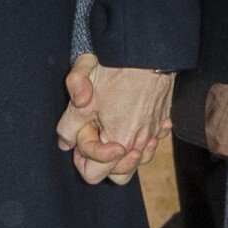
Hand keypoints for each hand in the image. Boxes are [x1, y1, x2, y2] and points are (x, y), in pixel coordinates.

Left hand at [56, 54, 173, 186]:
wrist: (149, 50)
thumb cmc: (116, 69)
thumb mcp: (82, 94)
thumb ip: (69, 124)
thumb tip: (65, 143)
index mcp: (117, 142)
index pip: (93, 174)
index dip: (80, 156)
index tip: (83, 132)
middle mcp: (139, 144)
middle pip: (119, 176)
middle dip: (105, 163)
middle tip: (97, 136)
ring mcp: (153, 133)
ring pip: (138, 160)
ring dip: (125, 150)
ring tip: (115, 126)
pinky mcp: (162, 120)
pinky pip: (152, 140)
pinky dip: (143, 135)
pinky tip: (134, 117)